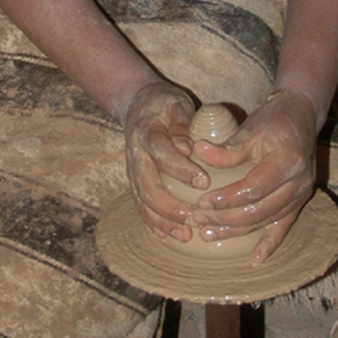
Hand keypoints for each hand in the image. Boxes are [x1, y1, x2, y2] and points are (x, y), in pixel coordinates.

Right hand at [123, 81, 205, 242]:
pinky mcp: (135, 180)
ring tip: (185, 234)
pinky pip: (140, 204)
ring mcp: (133, 169)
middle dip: (169, 205)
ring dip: (162, 220)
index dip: (181, 168)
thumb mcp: (175, 102)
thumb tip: (187, 146)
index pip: (162, 152)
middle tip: (193, 217)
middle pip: (147, 185)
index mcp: (147, 131)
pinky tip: (167, 235)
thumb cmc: (163, 103)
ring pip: (142, 199)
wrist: (135, 104)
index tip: (204, 181)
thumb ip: (181, 121)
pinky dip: (151, 222)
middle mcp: (136, 154)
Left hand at [188, 87, 317, 262]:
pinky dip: (270, 243)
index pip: (253, 189)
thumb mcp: (250, 128)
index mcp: (288, 161)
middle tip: (199, 220)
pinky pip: (284, 225)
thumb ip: (228, 147)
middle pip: (259, 210)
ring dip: (237, 230)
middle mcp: (299, 182)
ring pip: (266, 220)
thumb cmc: (273, 120)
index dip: (226, 199)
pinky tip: (256, 258)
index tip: (202, 202)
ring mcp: (302, 193)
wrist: (301, 115)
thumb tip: (197, 152)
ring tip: (209, 233)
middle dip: (226, 219)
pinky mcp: (300, 200)